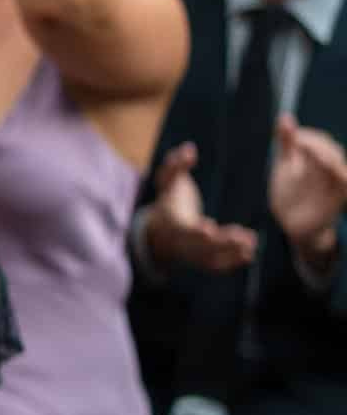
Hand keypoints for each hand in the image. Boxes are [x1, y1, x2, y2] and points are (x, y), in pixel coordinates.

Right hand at [142, 142, 255, 272]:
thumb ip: (176, 164)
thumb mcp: (168, 179)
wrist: (161, 229)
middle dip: (222, 243)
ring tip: (252, 243)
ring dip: (231, 253)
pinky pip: (215, 265)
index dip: (195, 230)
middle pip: (201, 246)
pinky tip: (250, 254)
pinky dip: (232, 262)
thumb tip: (189, 149)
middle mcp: (182, 241)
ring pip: (210, 258)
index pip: (183, 229)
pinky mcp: (201, 259)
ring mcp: (191, 252)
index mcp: (173, 222)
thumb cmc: (169, 199)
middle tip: (244, 237)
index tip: (209, 228)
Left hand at [269, 115, 346, 265]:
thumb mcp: (285, 166)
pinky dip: (342, 177)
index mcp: (319, 158)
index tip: (291, 137)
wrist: (292, 224)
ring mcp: (336, 184)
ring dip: (326, 157)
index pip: (319, 141)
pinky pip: (345, 185)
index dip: (307, 137)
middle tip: (297, 142)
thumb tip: (285, 116)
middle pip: (330, 150)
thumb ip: (287, 143)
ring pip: (337, 167)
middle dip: (315, 145)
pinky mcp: (337, 199)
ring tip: (307, 150)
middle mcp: (331, 168)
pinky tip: (336, 172)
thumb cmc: (291, 193)